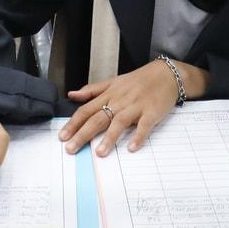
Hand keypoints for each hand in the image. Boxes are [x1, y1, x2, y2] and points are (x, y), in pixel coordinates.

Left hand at [61, 61, 179, 156]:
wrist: (166, 74)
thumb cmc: (138, 80)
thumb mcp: (113, 81)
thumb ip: (92, 90)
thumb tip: (72, 95)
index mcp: (109, 94)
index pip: (87, 109)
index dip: (74, 123)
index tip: (62, 136)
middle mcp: (120, 100)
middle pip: (98, 118)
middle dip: (83, 134)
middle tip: (71, 148)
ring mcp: (136, 106)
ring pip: (119, 122)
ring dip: (109, 138)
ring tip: (99, 153)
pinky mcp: (152, 112)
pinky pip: (144, 126)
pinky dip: (138, 136)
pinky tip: (132, 148)